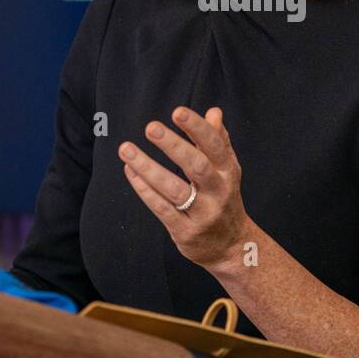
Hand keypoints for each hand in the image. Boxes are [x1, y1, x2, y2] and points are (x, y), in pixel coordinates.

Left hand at [118, 106, 251, 271]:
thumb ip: (219, 140)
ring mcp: (202, 214)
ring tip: (126, 149)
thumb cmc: (224, 198)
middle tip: (151, 127)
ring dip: (148, 168)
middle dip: (173, 146)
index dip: (197, 128)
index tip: (178, 112)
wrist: (232, 246)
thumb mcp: (227, 170)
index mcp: (228, 172)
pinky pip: (161, 208)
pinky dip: (144, 190)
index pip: (215, 145)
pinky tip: (130, 172)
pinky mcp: (185, 232)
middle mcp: (218, 192)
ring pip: (174, 189)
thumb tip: (214, 111)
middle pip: (196, 166)